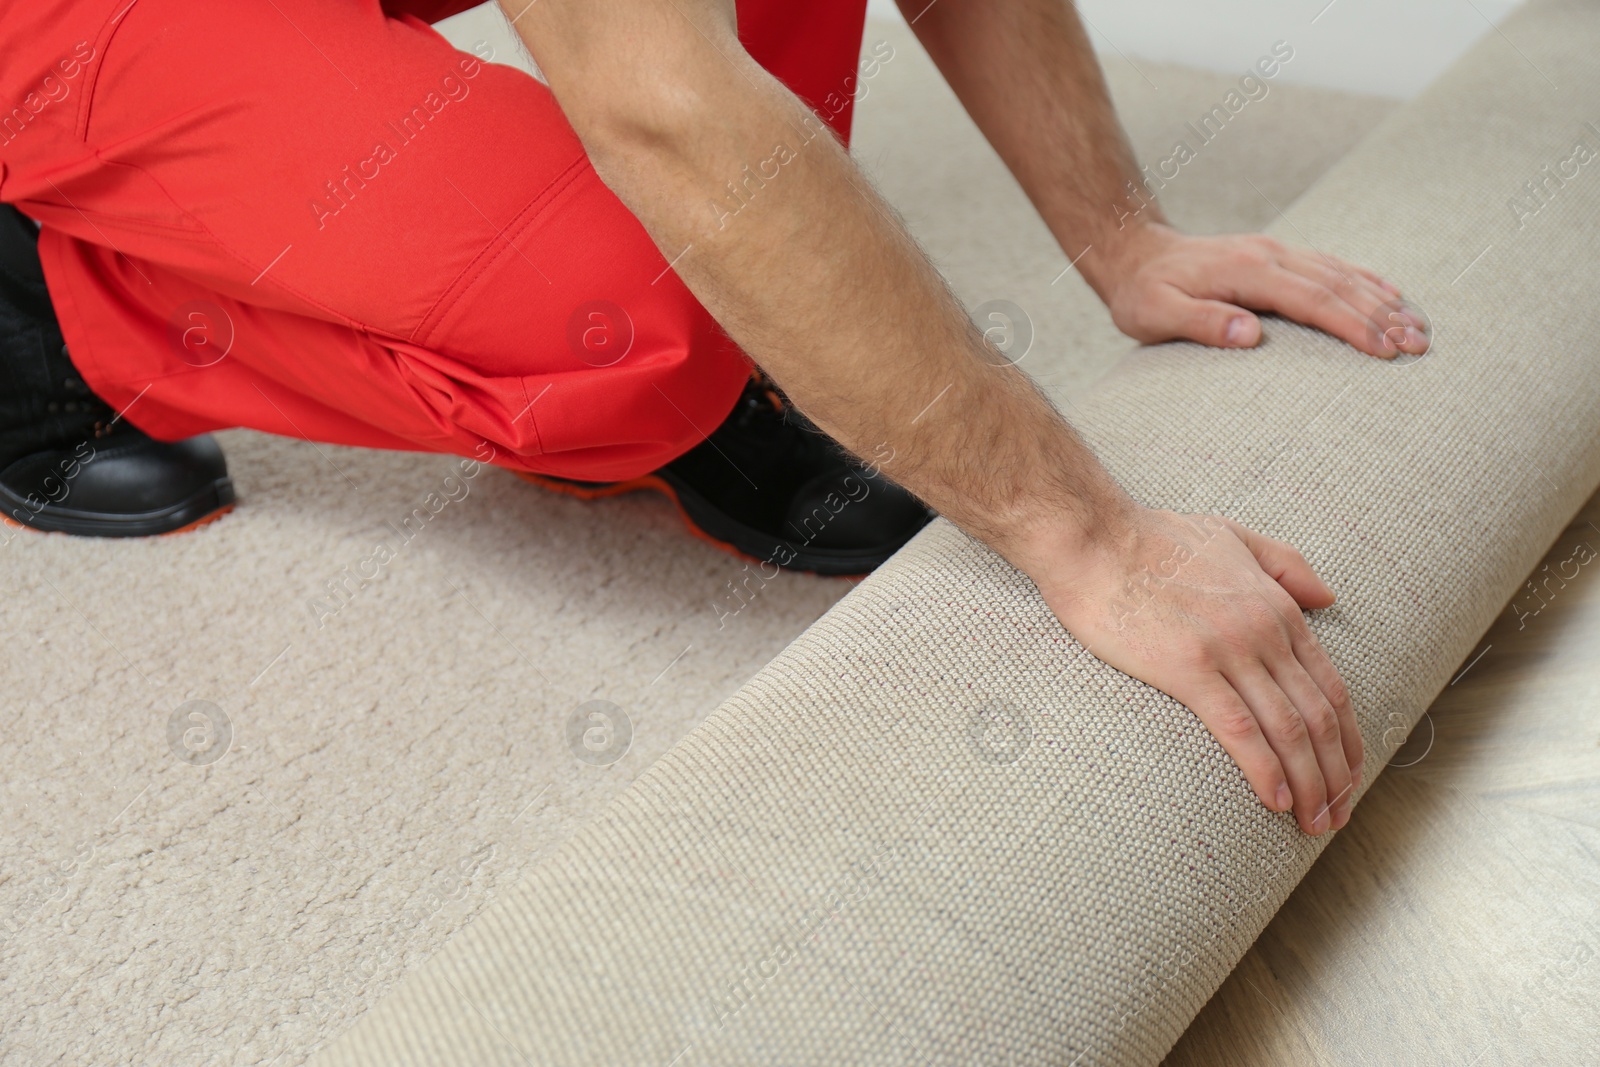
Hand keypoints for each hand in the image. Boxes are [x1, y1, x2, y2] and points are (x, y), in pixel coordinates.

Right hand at [1021, 506, 1362, 833]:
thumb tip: (1327, 598)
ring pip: (1287, 730)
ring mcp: (1230, 650)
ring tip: (1313, 822)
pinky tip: (1276, 800)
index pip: (1330, 686)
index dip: (1346, 739)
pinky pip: (1240, 729)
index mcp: (1276, 606)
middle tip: (1337, 816)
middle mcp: (1264, 630)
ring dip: (1310, 784)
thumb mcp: (1231, 535)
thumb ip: (1284, 564)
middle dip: (1336, 775)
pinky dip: (1265, 770)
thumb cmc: (1148, 537)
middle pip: (1317, 716)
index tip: (1348, 775)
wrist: (1092, 538)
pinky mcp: (1189, 669)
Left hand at [1094, 222, 1428, 359]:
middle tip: (1419, 347)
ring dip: (1383, 301)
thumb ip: (1202, 323)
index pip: (1312, 300)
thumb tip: (1251, 335)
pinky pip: (1331, 266)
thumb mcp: (1156, 315)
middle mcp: (1270, 255)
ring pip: (1343, 274)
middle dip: (1382, 317)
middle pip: (1339, 286)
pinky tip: (1392, 296)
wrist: (1136, 254)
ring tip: (1419, 329)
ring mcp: (1277, 252)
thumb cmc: (1144, 294)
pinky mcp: (1278, 256)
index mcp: (1247, 272)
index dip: (1352, 325)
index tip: (1385, 350)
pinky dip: (1366, 281)